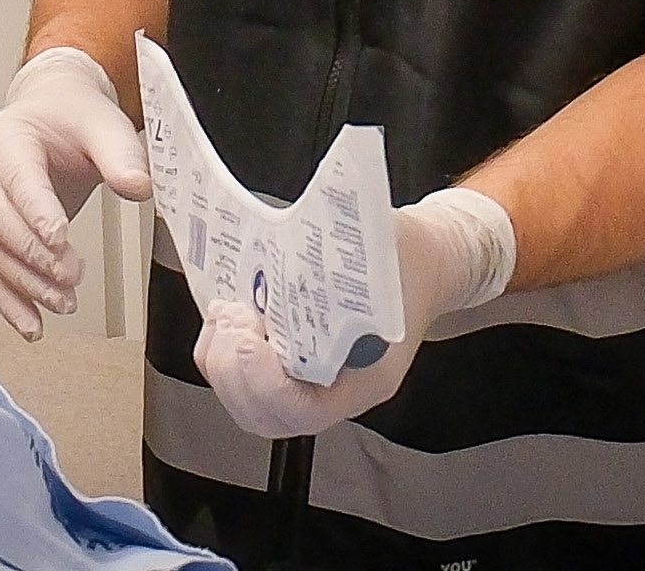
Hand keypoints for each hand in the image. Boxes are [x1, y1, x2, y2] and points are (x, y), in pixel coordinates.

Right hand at [0, 47, 151, 339]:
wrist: (49, 111)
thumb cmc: (73, 116)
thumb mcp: (102, 123)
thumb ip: (120, 153)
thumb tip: (139, 186)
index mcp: (8, 139)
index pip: (19, 179)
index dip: (36, 211)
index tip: (60, 240)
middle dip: (34, 255)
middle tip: (72, 276)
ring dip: (26, 284)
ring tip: (65, 303)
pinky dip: (10, 301)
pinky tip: (33, 326)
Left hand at [191, 187, 515, 438]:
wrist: (422, 263)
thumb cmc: (406, 261)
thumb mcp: (384, 249)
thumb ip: (344, 251)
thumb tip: (307, 229)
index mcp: (365, 378)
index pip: (302, 410)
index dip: (263, 382)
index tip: (247, 337)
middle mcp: (333, 390)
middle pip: (264, 415)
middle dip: (233, 371)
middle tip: (233, 318)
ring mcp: (308, 382)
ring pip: (248, 401)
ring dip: (223, 361)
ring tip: (227, 314)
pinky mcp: (288, 365)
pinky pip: (244, 379)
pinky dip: (225, 351)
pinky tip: (230, 311)